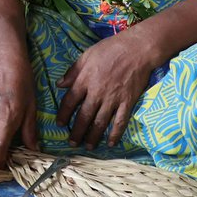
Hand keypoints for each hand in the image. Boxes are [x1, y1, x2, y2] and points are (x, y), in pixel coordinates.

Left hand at [56, 30, 155, 148]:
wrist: (137, 50)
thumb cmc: (110, 49)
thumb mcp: (86, 55)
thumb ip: (72, 71)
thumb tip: (59, 84)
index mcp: (84, 80)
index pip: (69, 101)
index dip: (63, 114)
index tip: (60, 124)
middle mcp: (97, 93)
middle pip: (84, 116)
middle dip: (77, 131)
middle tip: (72, 142)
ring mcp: (113, 99)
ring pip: (100, 122)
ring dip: (93, 136)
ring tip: (88, 146)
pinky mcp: (127, 102)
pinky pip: (120, 121)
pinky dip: (115, 134)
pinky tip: (111, 143)